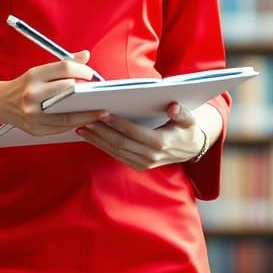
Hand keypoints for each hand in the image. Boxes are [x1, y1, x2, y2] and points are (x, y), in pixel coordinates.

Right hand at [0, 50, 109, 137]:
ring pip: (67, 115)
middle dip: (86, 93)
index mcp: (34, 76)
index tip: (91, 74)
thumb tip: (86, 55)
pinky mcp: (34, 128)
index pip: (64, 68)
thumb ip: (64, 64)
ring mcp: (32, 113)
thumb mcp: (39, 71)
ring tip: (100, 112)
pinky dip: (74, 124)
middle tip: (98, 94)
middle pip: (68, 90)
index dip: (83, 69)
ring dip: (86, 114)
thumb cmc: (23, 86)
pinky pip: (61, 128)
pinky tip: (84, 120)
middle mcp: (32, 94)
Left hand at [74, 101, 204, 170]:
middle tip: (85, 120)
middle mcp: (151, 156)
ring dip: (97, 140)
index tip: (104, 114)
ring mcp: (143, 163)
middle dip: (101, 132)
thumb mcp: (190, 120)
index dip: (118, 124)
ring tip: (82, 128)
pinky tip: (91, 137)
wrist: (190, 149)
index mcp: (161, 143)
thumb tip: (173, 107)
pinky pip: (116, 156)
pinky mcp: (138, 166)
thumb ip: (182, 113)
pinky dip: (102, 146)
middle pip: (120, 143)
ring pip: (115, 151)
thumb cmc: (186, 130)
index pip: (134, 133)